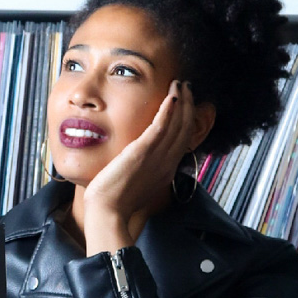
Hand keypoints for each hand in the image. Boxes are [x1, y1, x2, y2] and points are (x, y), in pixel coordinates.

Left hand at [82, 80, 196, 254]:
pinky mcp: (143, 153)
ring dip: (182, 102)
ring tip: (180, 84)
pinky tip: (172, 96)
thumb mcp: (138, 185)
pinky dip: (169, 111)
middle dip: (189, 106)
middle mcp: (167, 163)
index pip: (183, 140)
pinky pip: (161, 127)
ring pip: (177, 125)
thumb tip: (139, 164)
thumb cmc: (116, 203)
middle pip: (185, 129)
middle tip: (187, 87)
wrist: (108, 214)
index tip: (186, 103)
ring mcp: (157, 158)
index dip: (187, 119)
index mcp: (166, 170)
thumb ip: (143, 172)